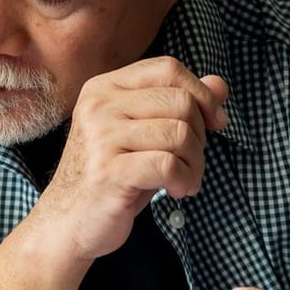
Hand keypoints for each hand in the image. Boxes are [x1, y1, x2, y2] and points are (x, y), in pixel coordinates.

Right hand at [30, 58, 228, 261]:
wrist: (69, 220)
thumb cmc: (112, 174)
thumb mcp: (146, 133)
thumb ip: (180, 104)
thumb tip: (220, 85)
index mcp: (104, 88)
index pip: (167, 69)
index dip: (201, 92)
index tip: (215, 121)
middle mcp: (98, 106)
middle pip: (180, 102)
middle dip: (200, 136)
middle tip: (190, 161)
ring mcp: (101, 138)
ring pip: (179, 134)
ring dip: (196, 163)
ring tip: (185, 180)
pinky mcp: (109, 171)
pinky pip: (169, 166)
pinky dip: (186, 181)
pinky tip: (178, 191)